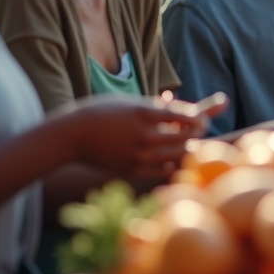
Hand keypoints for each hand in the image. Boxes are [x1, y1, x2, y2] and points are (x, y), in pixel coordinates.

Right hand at [56, 96, 205, 178]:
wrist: (72, 135)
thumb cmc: (103, 113)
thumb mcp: (130, 103)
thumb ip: (157, 107)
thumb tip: (183, 107)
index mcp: (145, 112)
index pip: (187, 116)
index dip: (200, 117)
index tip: (201, 116)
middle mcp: (144, 135)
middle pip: (188, 137)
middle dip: (199, 132)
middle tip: (201, 129)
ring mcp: (139, 155)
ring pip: (179, 155)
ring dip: (189, 149)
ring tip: (189, 143)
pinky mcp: (132, 170)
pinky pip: (163, 170)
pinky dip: (172, 164)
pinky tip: (171, 159)